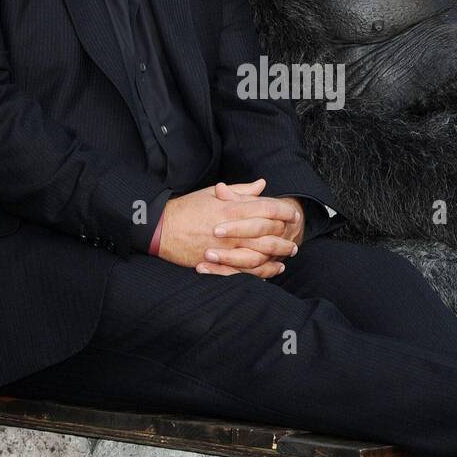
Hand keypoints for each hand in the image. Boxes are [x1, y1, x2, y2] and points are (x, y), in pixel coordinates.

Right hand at [156, 177, 301, 277]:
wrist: (161, 228)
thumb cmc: (187, 208)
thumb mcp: (212, 193)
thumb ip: (240, 191)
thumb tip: (261, 185)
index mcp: (232, 208)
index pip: (267, 208)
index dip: (284, 211)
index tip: (293, 214)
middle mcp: (232, 229)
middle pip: (269, 232)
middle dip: (285, 235)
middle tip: (295, 238)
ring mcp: (226, 248)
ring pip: (261, 253)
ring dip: (278, 254)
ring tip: (288, 254)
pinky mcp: (219, 263)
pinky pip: (246, 270)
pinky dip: (262, 271)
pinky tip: (272, 270)